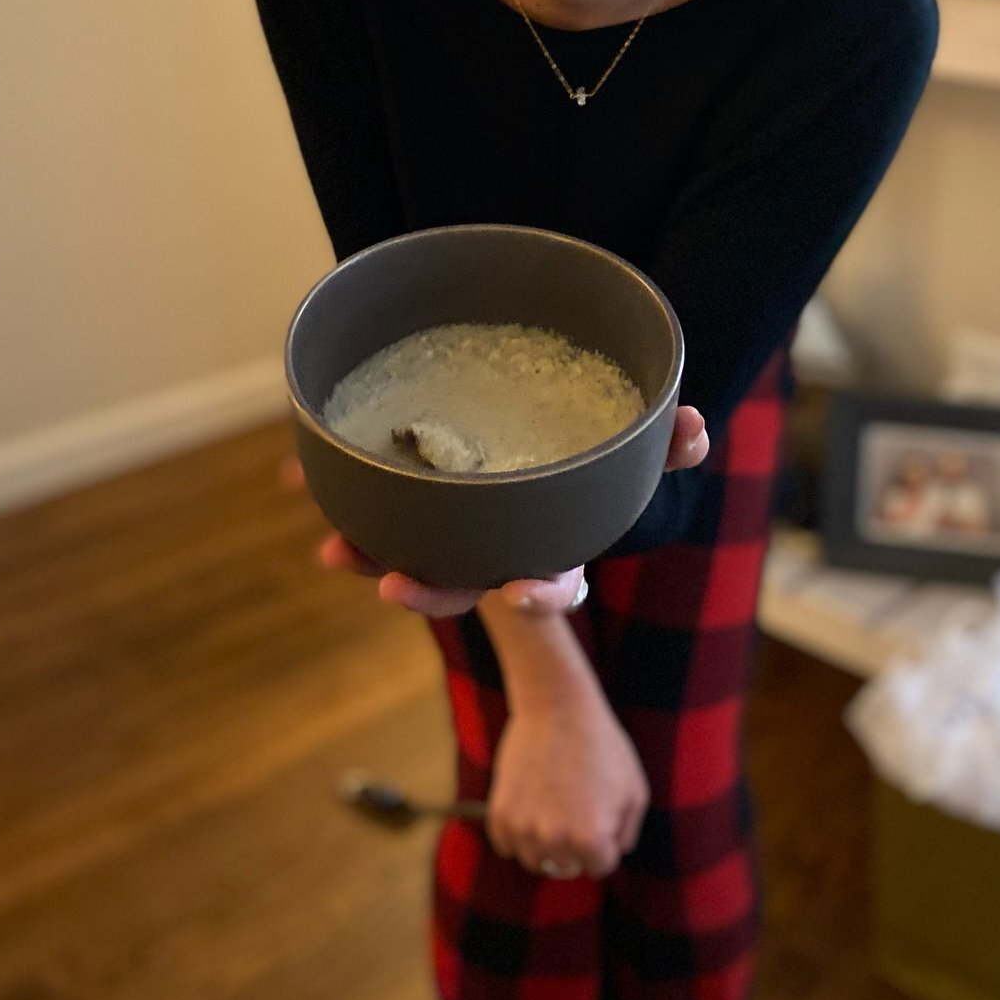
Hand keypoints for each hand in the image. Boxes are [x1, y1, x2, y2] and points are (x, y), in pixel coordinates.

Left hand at [282, 402, 707, 619]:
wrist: (539, 404)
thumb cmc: (596, 432)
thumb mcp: (638, 436)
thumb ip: (670, 439)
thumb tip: (696, 429)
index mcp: (554, 538)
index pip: (552, 584)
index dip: (537, 595)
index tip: (518, 592)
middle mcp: (500, 545)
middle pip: (465, 583)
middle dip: (431, 591)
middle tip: (396, 585)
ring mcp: (452, 527)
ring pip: (410, 555)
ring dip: (372, 556)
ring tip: (337, 551)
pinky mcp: (412, 499)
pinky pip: (375, 508)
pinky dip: (343, 498)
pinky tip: (303, 479)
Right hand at [486, 690, 649, 879]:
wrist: (556, 706)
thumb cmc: (600, 745)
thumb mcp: (634, 790)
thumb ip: (627, 832)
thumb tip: (611, 853)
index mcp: (591, 839)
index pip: (599, 866)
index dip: (603, 838)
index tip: (598, 808)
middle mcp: (555, 841)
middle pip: (564, 865)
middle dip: (572, 840)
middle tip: (573, 801)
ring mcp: (523, 828)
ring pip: (533, 859)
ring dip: (542, 841)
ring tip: (551, 802)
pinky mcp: (500, 813)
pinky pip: (505, 844)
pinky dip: (515, 830)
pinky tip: (528, 801)